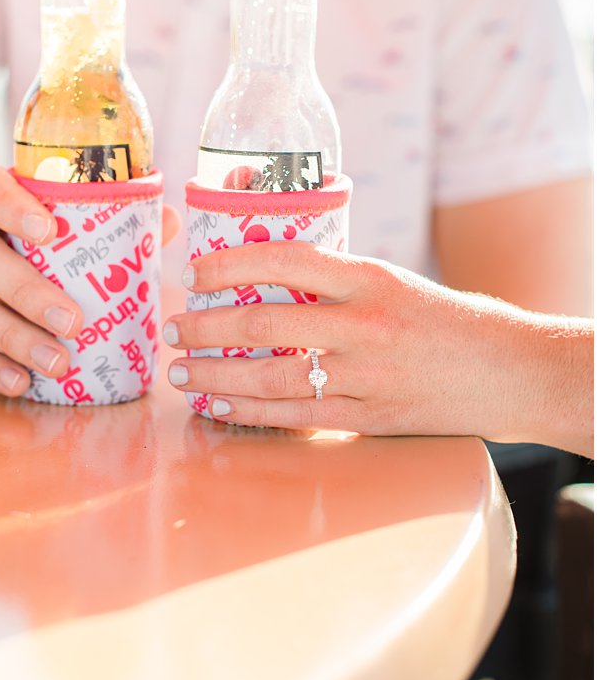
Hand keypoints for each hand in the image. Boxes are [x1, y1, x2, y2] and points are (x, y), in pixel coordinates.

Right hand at [0, 163, 179, 396]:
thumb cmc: (21, 246)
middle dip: (22, 288)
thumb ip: (106, 218)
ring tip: (56, 363)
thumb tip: (167, 220)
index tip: (49, 232)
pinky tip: (21, 382)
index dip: (8, 204)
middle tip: (73, 322)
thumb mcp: (52, 224)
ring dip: (8, 334)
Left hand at [162, 241, 500, 433]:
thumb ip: (330, 281)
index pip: (286, 261)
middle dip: (205, 327)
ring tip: (180, 371)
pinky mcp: (367, 418)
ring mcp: (366, 375)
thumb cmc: (437, 318)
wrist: (507, 370)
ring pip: (270, 377)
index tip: (194, 273)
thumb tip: (253, 273)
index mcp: (370, 279)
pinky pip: (294, 416)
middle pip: (265, 325)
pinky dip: (246, 412)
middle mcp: (365, 325)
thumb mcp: (389, 281)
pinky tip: (215, 406)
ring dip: (213, 376)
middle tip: (172, 327)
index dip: (231, 265)